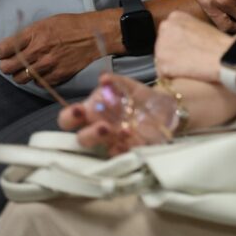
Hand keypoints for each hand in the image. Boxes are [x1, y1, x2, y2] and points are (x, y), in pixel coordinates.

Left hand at [0, 11, 114, 86]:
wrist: (96, 34)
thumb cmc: (71, 25)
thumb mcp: (47, 22)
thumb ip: (29, 34)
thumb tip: (12, 46)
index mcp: (34, 35)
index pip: (3, 49)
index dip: (0, 52)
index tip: (2, 52)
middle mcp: (39, 51)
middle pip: (8, 68)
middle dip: (6, 65)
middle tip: (11, 62)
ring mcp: (48, 66)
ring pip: (20, 79)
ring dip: (20, 74)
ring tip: (27, 67)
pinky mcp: (57, 77)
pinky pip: (37, 83)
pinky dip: (37, 79)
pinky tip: (43, 70)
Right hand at [59, 74, 175, 155]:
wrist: (166, 111)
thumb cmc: (140, 99)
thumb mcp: (130, 87)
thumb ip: (117, 82)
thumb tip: (103, 77)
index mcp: (93, 111)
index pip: (69, 119)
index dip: (69, 117)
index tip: (79, 111)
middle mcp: (97, 130)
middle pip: (81, 139)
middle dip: (90, 134)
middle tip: (104, 126)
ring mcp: (111, 144)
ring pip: (99, 150)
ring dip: (110, 142)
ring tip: (125, 130)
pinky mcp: (125, 154)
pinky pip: (119, 157)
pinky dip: (124, 150)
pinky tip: (133, 141)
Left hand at [156, 10, 228, 81]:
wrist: (226, 56)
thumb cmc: (218, 43)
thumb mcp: (200, 26)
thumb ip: (185, 30)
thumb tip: (180, 42)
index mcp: (175, 17)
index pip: (167, 33)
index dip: (176, 44)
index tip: (186, 49)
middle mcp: (165, 28)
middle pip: (162, 46)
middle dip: (172, 54)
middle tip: (188, 60)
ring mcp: (162, 46)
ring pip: (161, 61)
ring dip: (171, 66)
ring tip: (189, 67)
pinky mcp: (163, 64)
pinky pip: (163, 74)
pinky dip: (172, 77)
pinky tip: (187, 74)